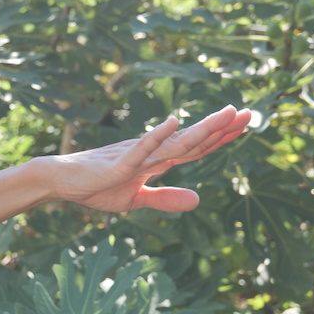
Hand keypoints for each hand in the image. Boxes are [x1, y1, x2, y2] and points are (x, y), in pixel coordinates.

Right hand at [48, 105, 251, 212]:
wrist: (63, 182)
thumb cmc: (97, 186)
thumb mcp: (137, 199)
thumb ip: (166, 198)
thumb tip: (198, 200)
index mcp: (158, 160)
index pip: (197, 147)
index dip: (221, 137)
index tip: (245, 123)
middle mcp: (153, 152)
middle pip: (194, 139)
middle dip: (222, 127)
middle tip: (250, 112)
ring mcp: (138, 155)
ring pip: (176, 142)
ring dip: (202, 129)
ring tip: (226, 114)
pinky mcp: (120, 162)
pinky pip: (142, 148)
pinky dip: (157, 136)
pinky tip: (173, 122)